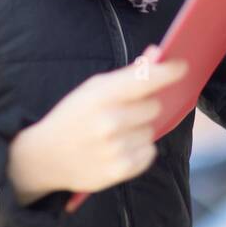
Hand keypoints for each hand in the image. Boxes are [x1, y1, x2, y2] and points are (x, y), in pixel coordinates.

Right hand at [7, 45, 187, 202]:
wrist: (44, 157)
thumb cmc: (72, 117)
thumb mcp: (91, 90)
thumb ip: (126, 75)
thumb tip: (157, 56)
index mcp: (101, 95)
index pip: (145, 79)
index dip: (168, 71)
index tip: (181, 66)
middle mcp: (110, 121)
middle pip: (154, 105)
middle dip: (143, 106)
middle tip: (123, 111)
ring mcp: (116, 148)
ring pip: (152, 129)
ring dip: (139, 129)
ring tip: (115, 133)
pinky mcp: (120, 170)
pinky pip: (150, 152)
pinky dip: (139, 149)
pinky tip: (118, 148)